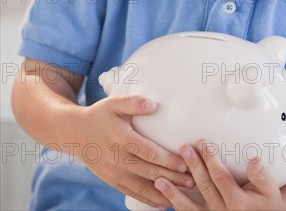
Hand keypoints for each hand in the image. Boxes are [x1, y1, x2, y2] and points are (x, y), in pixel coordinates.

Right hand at [75, 95, 194, 208]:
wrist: (75, 134)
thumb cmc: (99, 115)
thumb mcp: (114, 103)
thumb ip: (134, 102)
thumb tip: (155, 105)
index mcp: (121, 139)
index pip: (148, 153)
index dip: (167, 160)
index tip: (184, 162)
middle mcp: (118, 159)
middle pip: (149, 172)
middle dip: (172, 177)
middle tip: (192, 180)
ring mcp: (114, 173)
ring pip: (142, 187)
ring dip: (164, 192)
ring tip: (183, 193)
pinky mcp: (112, 181)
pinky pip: (132, 193)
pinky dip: (148, 200)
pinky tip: (163, 203)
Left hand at [154, 141, 285, 209]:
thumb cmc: (267, 202)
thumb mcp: (269, 189)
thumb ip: (261, 175)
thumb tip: (254, 160)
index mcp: (237, 202)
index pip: (220, 177)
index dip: (211, 159)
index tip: (203, 143)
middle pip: (204, 186)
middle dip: (193, 166)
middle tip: (184, 149)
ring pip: (190, 207)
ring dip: (173, 193)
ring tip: (160, 179)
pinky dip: (174, 206)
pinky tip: (162, 197)